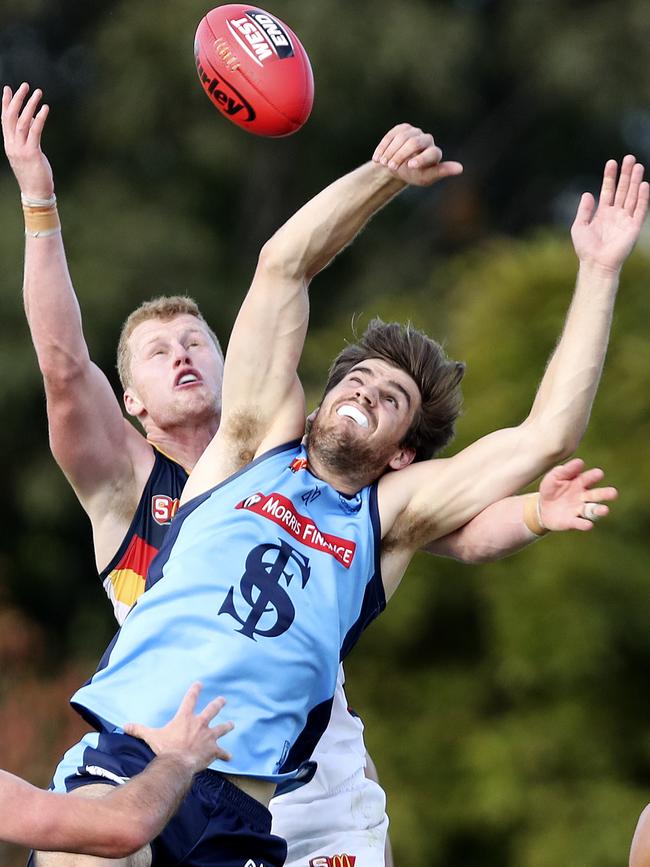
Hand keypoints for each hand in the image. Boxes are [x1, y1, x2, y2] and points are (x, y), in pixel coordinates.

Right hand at [2, 82, 53, 198]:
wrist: (35, 193)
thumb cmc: (34, 173)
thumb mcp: (29, 152)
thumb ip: (28, 136)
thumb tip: (31, 119)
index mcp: (9, 144)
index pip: (4, 119)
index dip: (6, 103)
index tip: (8, 89)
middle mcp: (12, 145)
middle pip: (10, 117)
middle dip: (17, 99)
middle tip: (25, 85)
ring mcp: (20, 149)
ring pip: (22, 122)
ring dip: (30, 105)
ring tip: (38, 93)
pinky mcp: (32, 154)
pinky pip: (35, 132)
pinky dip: (39, 118)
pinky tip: (45, 108)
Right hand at [123, 683, 233, 773]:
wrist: (178, 763)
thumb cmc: (166, 748)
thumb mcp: (151, 736)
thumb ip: (139, 730)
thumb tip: (125, 725)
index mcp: (185, 718)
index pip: (191, 699)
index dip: (195, 690)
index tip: (200, 683)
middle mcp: (200, 724)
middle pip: (212, 710)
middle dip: (218, 704)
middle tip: (223, 700)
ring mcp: (208, 736)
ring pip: (221, 728)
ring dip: (227, 726)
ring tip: (232, 724)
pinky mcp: (213, 750)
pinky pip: (221, 752)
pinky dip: (225, 755)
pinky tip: (230, 757)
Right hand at [372, 123, 462, 186]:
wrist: (400, 168)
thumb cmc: (415, 175)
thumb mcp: (426, 177)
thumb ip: (441, 172)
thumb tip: (461, 168)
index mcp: (434, 152)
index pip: (431, 153)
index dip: (421, 159)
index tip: (410, 166)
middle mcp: (427, 139)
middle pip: (414, 142)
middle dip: (401, 155)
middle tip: (390, 167)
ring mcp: (414, 132)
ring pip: (401, 138)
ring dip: (390, 151)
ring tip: (383, 163)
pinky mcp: (401, 128)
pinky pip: (391, 135)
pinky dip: (383, 147)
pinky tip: (377, 158)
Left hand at [538, 458, 617, 531]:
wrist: (541, 508)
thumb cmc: (551, 489)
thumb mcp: (555, 476)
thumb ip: (566, 470)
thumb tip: (580, 461)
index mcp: (580, 482)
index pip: (589, 478)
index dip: (594, 476)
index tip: (598, 473)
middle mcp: (584, 496)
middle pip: (597, 494)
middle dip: (605, 494)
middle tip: (614, 493)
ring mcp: (579, 509)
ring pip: (593, 510)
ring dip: (600, 510)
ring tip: (605, 510)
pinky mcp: (573, 521)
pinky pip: (580, 523)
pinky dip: (585, 524)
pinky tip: (588, 524)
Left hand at [571, 155, 648, 273]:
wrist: (596, 264)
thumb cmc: (586, 249)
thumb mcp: (579, 226)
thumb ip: (584, 210)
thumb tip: (587, 193)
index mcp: (603, 213)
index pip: (608, 190)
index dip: (610, 176)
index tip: (611, 162)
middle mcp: (616, 214)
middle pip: (622, 190)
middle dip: (626, 174)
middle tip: (629, 158)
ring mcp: (625, 220)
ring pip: (632, 196)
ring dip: (635, 181)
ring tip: (638, 166)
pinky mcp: (633, 227)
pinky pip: (640, 210)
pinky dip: (642, 198)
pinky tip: (644, 185)